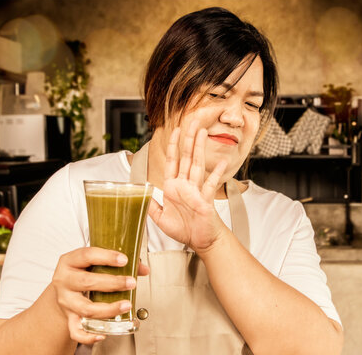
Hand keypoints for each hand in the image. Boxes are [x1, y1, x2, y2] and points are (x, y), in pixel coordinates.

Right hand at [51, 247, 149, 344]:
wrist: (62, 288)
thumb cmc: (83, 271)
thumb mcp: (95, 261)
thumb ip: (119, 263)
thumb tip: (144, 270)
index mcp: (70, 261)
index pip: (87, 255)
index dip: (106, 257)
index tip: (124, 260)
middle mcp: (64, 280)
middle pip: (86, 282)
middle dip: (112, 283)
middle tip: (131, 283)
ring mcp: (66, 300)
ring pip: (85, 308)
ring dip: (108, 308)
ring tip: (126, 305)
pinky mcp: (68, 317)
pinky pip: (76, 331)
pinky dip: (88, 336)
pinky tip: (102, 334)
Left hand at [148, 120, 228, 253]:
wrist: (200, 241)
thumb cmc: (184, 230)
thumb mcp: (160, 218)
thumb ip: (150, 204)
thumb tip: (140, 192)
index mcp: (174, 187)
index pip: (173, 161)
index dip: (174, 145)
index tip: (175, 130)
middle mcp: (185, 185)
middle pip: (186, 157)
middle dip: (188, 138)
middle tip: (192, 121)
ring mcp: (196, 191)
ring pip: (197, 165)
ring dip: (199, 148)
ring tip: (202, 132)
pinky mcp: (205, 200)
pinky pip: (210, 184)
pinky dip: (216, 173)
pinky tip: (221, 162)